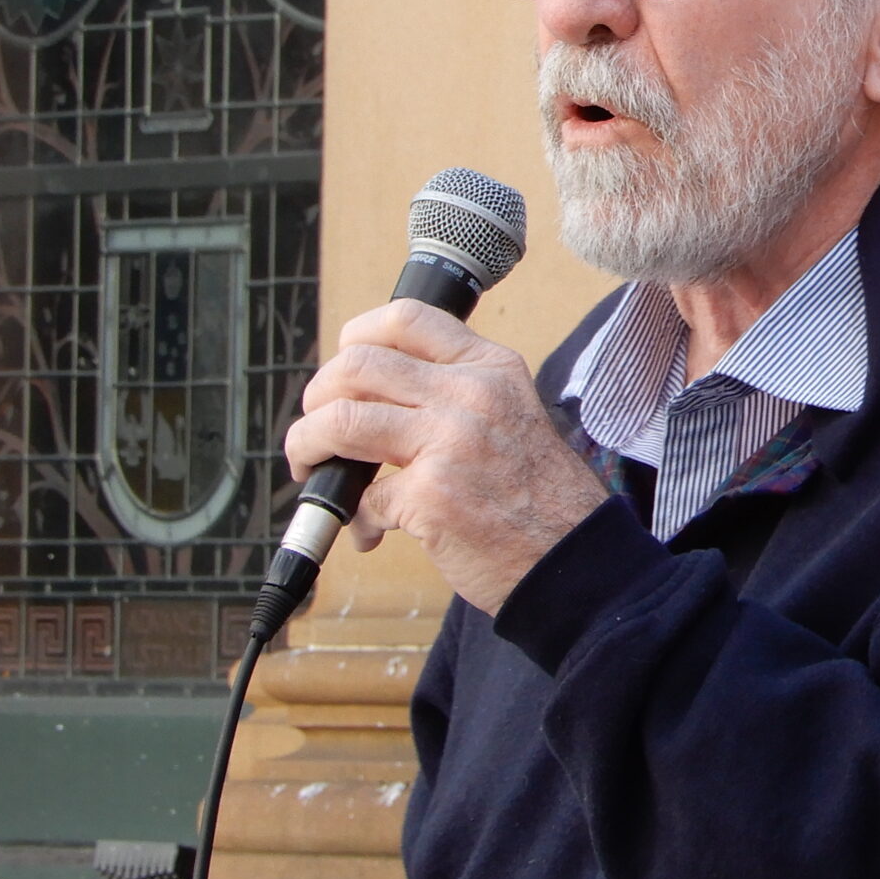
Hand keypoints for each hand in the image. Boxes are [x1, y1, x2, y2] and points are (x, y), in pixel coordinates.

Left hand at [286, 299, 610, 613]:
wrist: (573, 559)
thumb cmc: (538, 498)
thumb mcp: (510, 416)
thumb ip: (454, 396)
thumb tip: (370, 396)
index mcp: (490, 368)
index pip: (406, 318)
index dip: (356, 337)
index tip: (342, 371)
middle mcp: (470, 394)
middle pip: (356, 364)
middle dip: (317, 398)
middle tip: (317, 429)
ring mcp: (449, 442)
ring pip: (339, 420)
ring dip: (307, 446)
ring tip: (311, 468)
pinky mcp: (430, 495)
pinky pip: (361, 497)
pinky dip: (355, 519)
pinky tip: (370, 533)